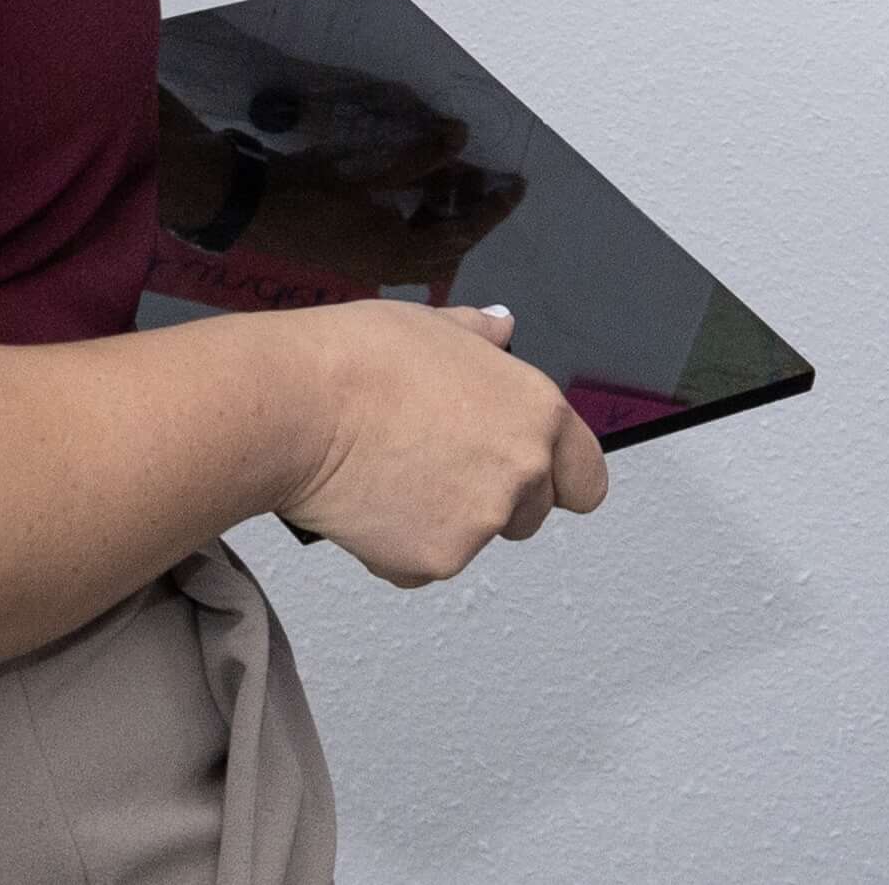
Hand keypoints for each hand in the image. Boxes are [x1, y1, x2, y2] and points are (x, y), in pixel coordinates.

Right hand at [266, 301, 609, 587]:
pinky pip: (420, 564)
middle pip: (531, 514)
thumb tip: (501, 328)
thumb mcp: (437, 324)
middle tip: (435, 465)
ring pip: (471, 539)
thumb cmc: (361, 361)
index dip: (558, 478)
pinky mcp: (434, 561)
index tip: (535, 479)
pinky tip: (368, 501)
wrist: (302, 406)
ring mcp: (481, 523)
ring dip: (441, 522)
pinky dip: (397, 547)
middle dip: (492, 500)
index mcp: (538, 412)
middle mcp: (522, 471)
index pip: (586, 476)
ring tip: (390, 471)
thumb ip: (482, 336)